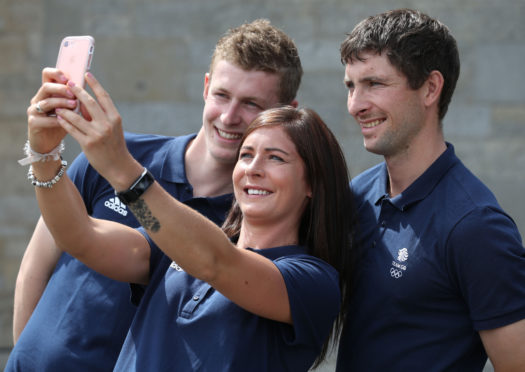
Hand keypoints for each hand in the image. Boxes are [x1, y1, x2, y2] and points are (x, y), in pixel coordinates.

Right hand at [27, 68, 78, 152]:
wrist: (50, 143)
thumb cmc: (64, 124)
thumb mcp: (70, 110)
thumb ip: (76, 100)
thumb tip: (92, 90)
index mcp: (48, 92)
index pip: (47, 75)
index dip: (57, 73)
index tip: (69, 78)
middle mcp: (39, 99)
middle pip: (46, 87)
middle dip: (61, 89)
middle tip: (73, 93)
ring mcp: (34, 110)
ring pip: (46, 102)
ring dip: (61, 103)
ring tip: (74, 105)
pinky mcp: (33, 122)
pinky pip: (45, 119)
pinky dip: (57, 120)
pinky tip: (67, 121)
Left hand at [55, 72, 141, 188]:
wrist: (119, 166)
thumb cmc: (115, 145)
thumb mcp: (114, 129)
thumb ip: (102, 116)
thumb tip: (85, 102)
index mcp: (115, 118)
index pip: (104, 97)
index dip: (95, 84)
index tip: (87, 74)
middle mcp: (107, 124)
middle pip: (89, 102)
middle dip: (77, 91)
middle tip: (68, 83)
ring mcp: (97, 134)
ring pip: (77, 116)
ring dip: (65, 108)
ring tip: (58, 103)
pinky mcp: (88, 144)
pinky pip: (72, 129)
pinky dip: (64, 122)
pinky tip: (59, 117)